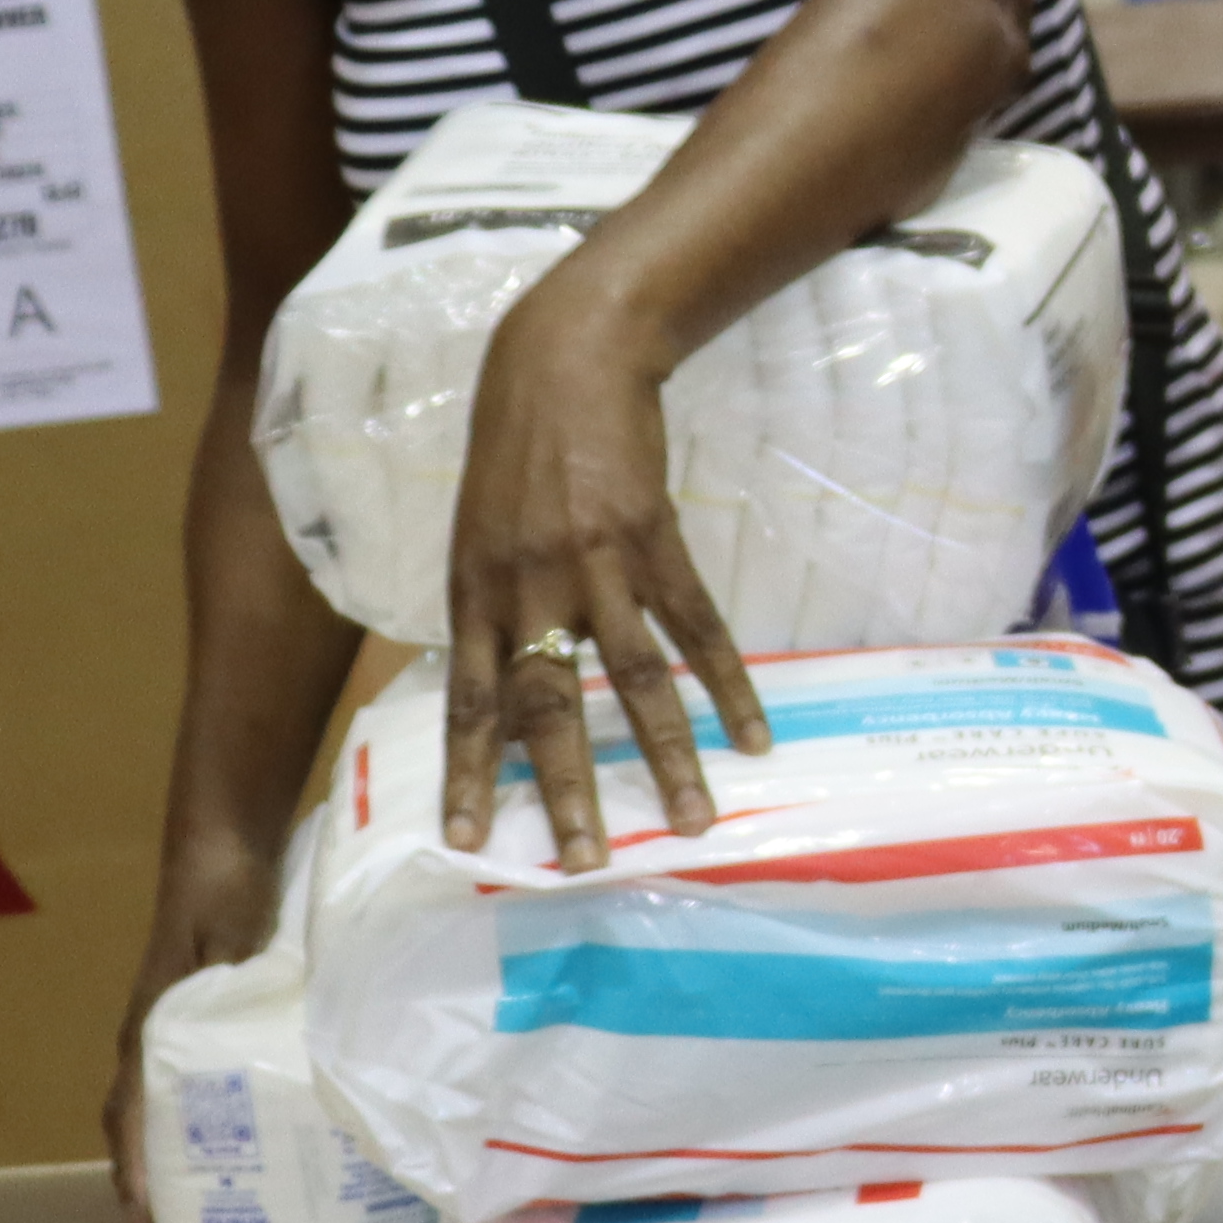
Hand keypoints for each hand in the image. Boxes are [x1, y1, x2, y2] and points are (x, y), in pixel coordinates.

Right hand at [107, 833, 286, 1222]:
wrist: (223, 842)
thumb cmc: (222, 886)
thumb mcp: (227, 933)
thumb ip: (234, 977)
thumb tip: (245, 1043)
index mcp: (150, 1040)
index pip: (132, 1128)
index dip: (140, 1187)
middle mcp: (156, 1057)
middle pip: (146, 1152)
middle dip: (164, 1218)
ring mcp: (181, 1055)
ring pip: (172, 1141)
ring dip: (188, 1197)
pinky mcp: (213, 1047)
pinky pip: (206, 1116)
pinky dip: (218, 1160)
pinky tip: (259, 1193)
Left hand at [444, 281, 763, 867]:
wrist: (564, 360)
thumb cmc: (514, 452)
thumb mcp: (476, 534)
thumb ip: (489, 613)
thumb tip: (498, 695)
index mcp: (475, 591)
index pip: (470, 701)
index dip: (470, 773)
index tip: (470, 840)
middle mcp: (529, 586)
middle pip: (548, 706)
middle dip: (567, 790)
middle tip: (584, 862)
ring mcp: (596, 565)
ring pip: (631, 680)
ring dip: (666, 755)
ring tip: (691, 816)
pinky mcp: (656, 541)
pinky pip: (696, 628)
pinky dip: (728, 684)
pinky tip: (753, 732)